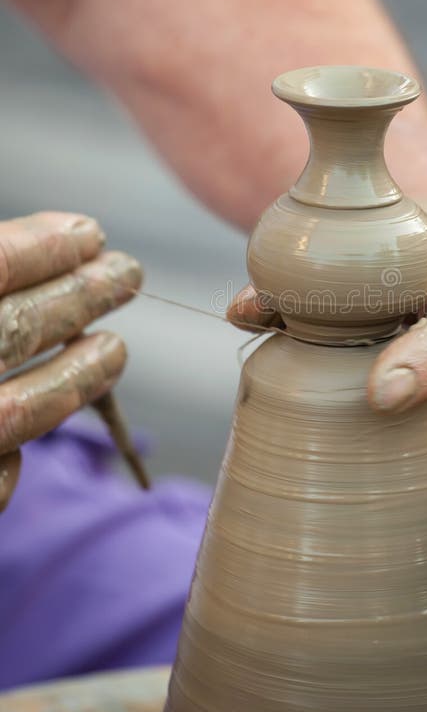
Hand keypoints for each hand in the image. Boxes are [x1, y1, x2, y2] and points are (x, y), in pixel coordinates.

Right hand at [0, 212, 141, 510]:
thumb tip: (75, 236)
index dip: (44, 249)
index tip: (89, 236)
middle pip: (17, 330)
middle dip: (82, 298)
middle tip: (127, 274)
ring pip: (21, 410)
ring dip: (81, 375)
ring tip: (115, 348)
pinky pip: (0, 475)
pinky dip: (20, 450)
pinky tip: (33, 431)